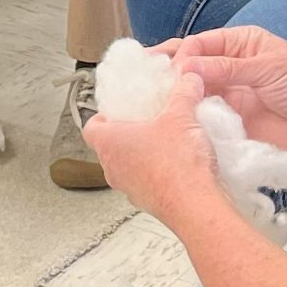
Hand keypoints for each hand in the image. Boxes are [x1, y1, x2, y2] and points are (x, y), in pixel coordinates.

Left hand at [84, 70, 224, 225]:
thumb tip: (188, 79)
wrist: (196, 206)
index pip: (91, 127)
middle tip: (146, 120)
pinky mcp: (147, 202)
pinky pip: (145, 183)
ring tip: (166, 141)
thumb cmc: (178, 166)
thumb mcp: (182, 115)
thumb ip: (183, 92)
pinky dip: (157, 173)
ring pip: (127, 167)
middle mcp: (113, 169)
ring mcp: (129, 189)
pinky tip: (179, 164)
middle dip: (127, 133)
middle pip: (109, 147)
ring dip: (142, 155)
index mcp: (110, 143)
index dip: (102, 116)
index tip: (117, 109)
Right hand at [164, 27, 286, 162]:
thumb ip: (227, 67)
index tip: (172, 70)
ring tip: (151, 101)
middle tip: (145, 81)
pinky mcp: (229, 121)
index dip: (183, 55)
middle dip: (169, 71)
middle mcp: (229, 67)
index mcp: (239, 44)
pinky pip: (203, 116)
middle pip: (190, 65)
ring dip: (175, 95)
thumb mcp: (268, 67)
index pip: (200, 44)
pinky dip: (188, 116)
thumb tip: (186, 67)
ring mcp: (228, 95)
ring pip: (192, 91)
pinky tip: (170, 119)